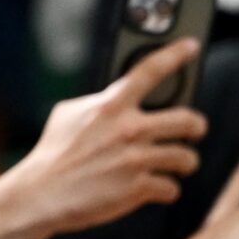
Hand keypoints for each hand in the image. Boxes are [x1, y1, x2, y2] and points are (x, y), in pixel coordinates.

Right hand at [1, 42, 208, 233]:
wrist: (42, 193)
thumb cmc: (54, 153)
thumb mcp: (70, 114)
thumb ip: (101, 104)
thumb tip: (119, 98)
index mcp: (110, 106)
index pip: (148, 71)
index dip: (174, 55)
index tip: (192, 46)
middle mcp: (128, 129)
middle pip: (188, 120)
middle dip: (197, 126)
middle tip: (195, 130)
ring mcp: (135, 159)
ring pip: (187, 157)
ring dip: (185, 162)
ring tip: (177, 164)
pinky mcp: (138, 188)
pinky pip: (172, 188)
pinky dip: (166, 190)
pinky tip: (155, 188)